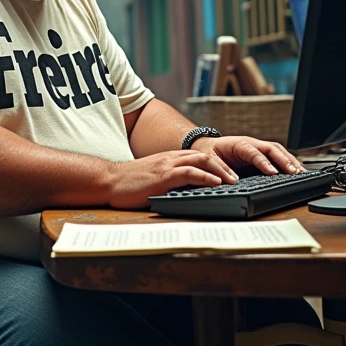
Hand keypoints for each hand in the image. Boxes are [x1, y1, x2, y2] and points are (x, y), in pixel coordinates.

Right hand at [108, 149, 239, 209]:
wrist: (108, 180)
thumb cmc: (128, 182)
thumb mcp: (152, 177)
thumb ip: (168, 179)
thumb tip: (184, 190)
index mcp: (169, 158)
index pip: (198, 156)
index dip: (216, 164)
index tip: (228, 174)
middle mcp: (170, 158)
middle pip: (205, 155)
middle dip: (224, 166)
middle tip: (237, 178)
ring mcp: (167, 165)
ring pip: (201, 161)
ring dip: (221, 171)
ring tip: (233, 181)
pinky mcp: (163, 176)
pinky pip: (189, 172)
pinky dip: (206, 176)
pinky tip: (215, 183)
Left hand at [192, 136, 304, 176]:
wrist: (207, 146)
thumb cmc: (209, 152)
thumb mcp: (209, 160)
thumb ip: (220, 168)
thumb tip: (233, 180)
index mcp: (239, 144)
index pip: (254, 152)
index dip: (264, 162)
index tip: (272, 172)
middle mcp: (251, 143)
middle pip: (271, 148)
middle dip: (284, 160)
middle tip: (294, 172)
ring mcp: (258, 147)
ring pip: (278, 150)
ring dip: (290, 160)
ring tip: (301, 172)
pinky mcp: (262, 154)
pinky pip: (278, 155)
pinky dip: (288, 161)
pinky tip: (297, 170)